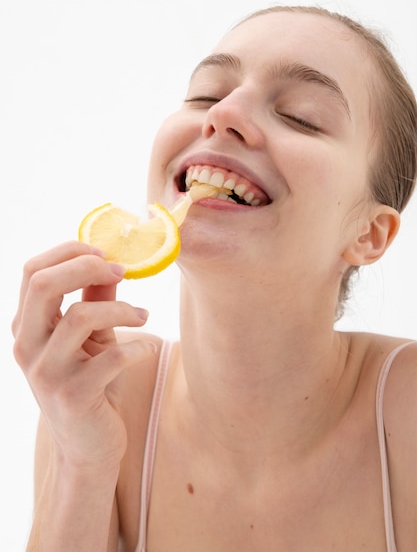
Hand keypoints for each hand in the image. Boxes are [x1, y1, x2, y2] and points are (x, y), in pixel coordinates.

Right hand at [12, 241, 153, 468]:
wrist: (88, 446)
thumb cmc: (90, 383)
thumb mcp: (91, 336)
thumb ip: (96, 299)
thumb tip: (113, 262)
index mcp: (27, 326)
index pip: (32, 271)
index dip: (69, 252)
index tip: (104, 253)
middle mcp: (28, 346)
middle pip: (44, 284)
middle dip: (87, 267)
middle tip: (121, 271)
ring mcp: (47, 373)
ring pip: (81, 316)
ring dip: (121, 309)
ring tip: (142, 315)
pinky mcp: (73, 396)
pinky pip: (112, 357)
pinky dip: (138, 348)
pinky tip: (147, 351)